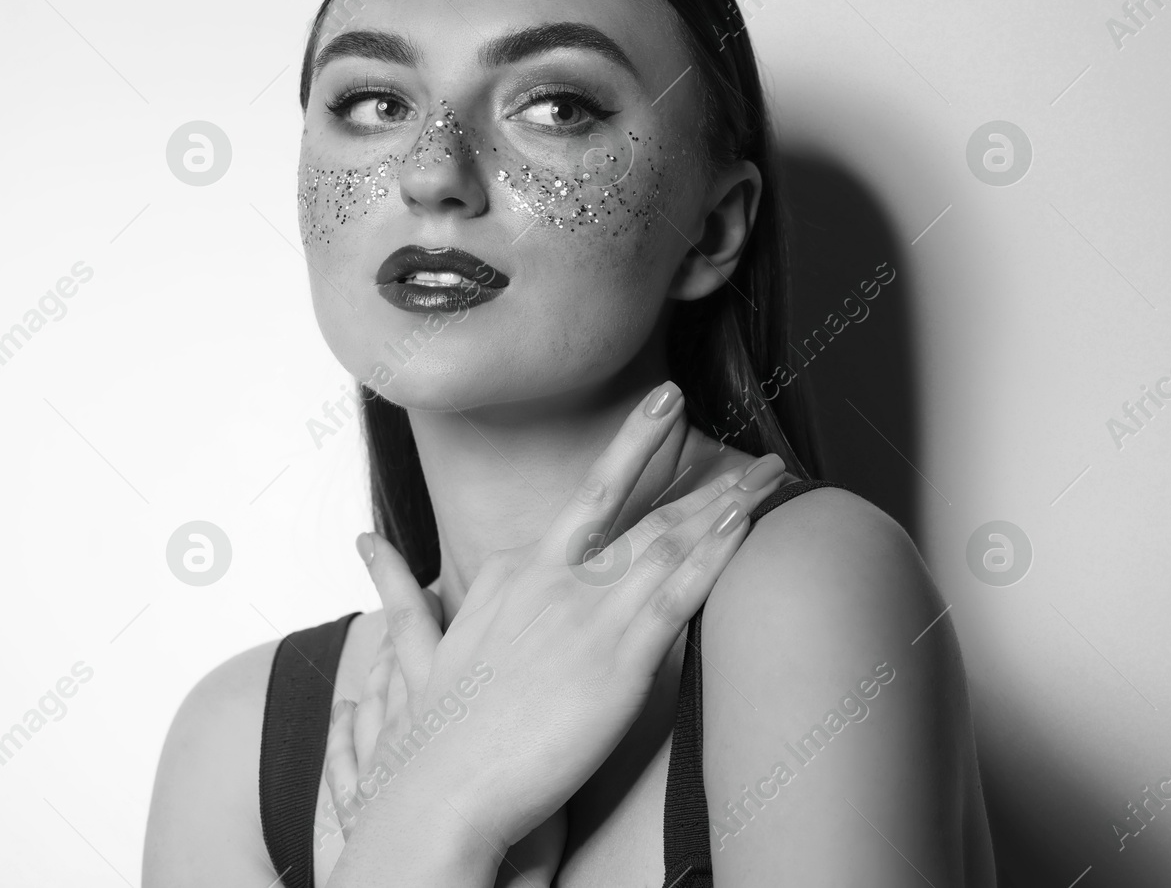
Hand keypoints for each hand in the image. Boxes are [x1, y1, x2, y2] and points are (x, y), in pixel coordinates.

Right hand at [337, 380, 788, 868]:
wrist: (436, 790)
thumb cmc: (435, 732)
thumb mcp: (417, 646)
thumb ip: (409, 593)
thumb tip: (368, 548)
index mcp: (512, 572)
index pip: (585, 506)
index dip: (632, 458)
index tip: (664, 413)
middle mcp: (549, 579)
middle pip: (631, 507)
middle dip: (681, 461)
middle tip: (712, 419)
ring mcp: (584, 615)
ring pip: (667, 541)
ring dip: (725, 503)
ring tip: (770, 473)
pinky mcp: (615, 659)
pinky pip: (676, 594)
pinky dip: (714, 554)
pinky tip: (742, 523)